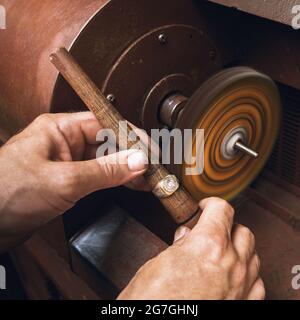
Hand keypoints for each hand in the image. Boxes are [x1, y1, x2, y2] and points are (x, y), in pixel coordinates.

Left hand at [0, 112, 147, 250]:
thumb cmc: (7, 193)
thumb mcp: (64, 181)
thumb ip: (104, 171)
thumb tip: (137, 161)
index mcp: (60, 129)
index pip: (105, 123)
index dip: (131, 135)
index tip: (150, 150)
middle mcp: (65, 142)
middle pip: (108, 141)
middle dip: (132, 154)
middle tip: (154, 168)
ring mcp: (67, 162)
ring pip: (105, 160)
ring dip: (127, 168)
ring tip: (148, 179)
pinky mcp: (67, 181)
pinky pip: (98, 176)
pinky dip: (115, 180)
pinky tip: (130, 184)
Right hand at [118, 197, 264, 299]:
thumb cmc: (153, 303)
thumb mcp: (157, 265)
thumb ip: (177, 246)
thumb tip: (185, 237)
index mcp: (208, 246)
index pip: (222, 210)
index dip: (211, 204)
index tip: (205, 207)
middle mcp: (230, 265)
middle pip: (242, 231)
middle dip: (226, 226)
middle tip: (209, 230)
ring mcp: (240, 288)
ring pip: (252, 254)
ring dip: (238, 248)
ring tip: (219, 251)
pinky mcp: (243, 306)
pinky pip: (256, 281)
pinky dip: (246, 272)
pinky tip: (230, 275)